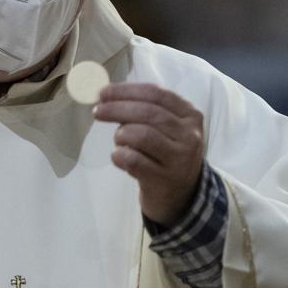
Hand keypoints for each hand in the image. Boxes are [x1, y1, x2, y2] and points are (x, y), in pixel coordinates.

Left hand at [94, 83, 204, 224]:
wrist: (181, 195)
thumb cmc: (167, 154)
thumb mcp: (166, 129)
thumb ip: (143, 110)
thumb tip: (106, 96)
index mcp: (190, 115)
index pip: (156, 94)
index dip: (126, 91)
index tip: (103, 92)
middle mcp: (189, 135)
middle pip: (148, 113)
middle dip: (117, 109)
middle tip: (97, 111)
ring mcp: (179, 159)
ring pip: (142, 135)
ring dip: (122, 135)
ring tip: (119, 141)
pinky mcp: (164, 179)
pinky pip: (134, 160)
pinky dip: (119, 155)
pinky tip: (118, 157)